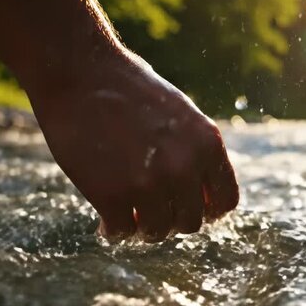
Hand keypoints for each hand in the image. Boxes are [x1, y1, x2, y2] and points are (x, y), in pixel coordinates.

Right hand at [30, 49, 238, 241]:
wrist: (80, 73)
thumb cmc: (129, 90)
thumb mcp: (181, 114)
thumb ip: (197, 152)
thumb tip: (202, 193)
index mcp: (208, 144)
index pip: (225, 201)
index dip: (208, 211)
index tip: (188, 209)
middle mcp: (184, 167)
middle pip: (191, 222)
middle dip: (172, 220)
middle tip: (151, 212)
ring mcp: (149, 184)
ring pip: (157, 232)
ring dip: (143, 229)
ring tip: (130, 216)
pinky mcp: (112, 195)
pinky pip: (121, 232)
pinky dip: (113, 230)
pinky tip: (105, 222)